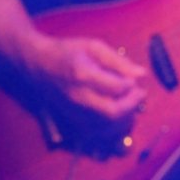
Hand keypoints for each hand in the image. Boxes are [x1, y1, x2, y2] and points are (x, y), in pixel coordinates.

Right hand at [31, 35, 148, 120]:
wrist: (38, 65)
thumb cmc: (67, 52)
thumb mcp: (93, 46)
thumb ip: (119, 61)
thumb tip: (141, 74)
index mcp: (84, 75)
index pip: (117, 88)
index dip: (132, 85)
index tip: (135, 80)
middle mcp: (79, 97)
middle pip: (113, 112)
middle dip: (132, 105)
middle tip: (139, 94)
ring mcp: (75, 111)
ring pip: (107, 126)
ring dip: (125, 117)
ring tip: (130, 103)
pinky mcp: (73, 120)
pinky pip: (99, 132)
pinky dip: (114, 127)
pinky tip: (119, 114)